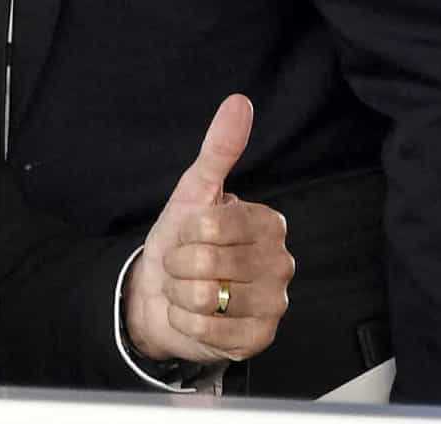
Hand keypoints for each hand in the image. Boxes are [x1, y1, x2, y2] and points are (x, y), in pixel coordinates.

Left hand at [123, 94, 293, 364]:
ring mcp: (274, 304)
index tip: (188, 232)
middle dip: (179, 263)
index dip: (187, 230)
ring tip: (189, 289)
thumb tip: (239, 102)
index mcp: (269, 224)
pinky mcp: (260, 340)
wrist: (159, 293)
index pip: (215, 223)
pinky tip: (194, 315)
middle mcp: (281, 264)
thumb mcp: (194, 192)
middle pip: (207, 262)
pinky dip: (187, 322)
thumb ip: (218, 149)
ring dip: (180, 294)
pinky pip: (210, 331)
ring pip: (206, 297)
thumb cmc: (181, 241)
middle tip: (184, 264)